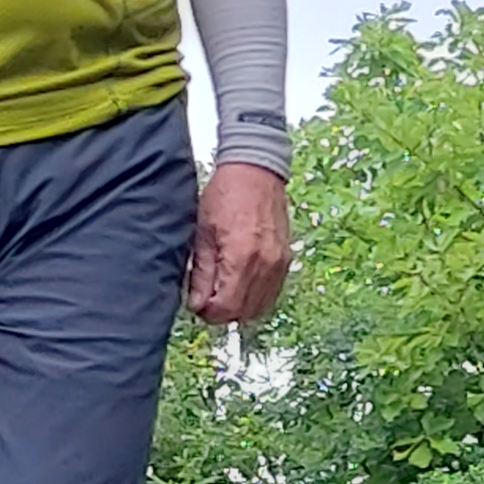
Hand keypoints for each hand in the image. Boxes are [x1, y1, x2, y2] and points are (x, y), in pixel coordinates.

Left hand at [188, 162, 290, 326]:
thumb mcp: (203, 233)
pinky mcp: (286, 259)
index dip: (208, 313)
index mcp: (241, 257)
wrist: (256, 170)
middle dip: (223, 313)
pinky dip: (255, 296)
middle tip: (206, 300)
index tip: (197, 305)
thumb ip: (201, 273)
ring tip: (222, 291)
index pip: (227, 308)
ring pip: (260, 306)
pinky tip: (239, 284)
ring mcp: (279, 263)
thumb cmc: (226, 194)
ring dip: (240, 307)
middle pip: (244, 312)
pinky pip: (272, 292)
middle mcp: (265, 264)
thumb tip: (197, 303)